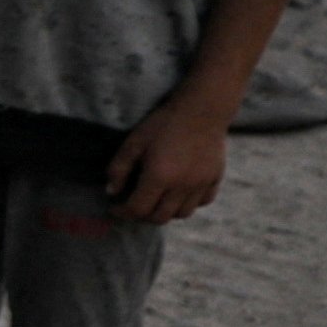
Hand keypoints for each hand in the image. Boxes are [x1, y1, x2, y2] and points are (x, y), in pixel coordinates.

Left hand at [109, 95, 229, 221]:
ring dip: (166, 212)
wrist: (202, 109)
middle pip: (160, 217)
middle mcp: (182, 186)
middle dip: (142, 216)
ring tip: (156, 201)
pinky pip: (202, 202)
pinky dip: (188, 203)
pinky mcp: (215, 178)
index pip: (138, 209)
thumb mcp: (134, 142)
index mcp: (159, 177)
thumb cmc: (163, 124)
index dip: (122, 213)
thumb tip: (111, 192)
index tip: (115, 208)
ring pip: (182, 214)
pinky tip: (179, 194)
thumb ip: (119, 168)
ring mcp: (201, 184)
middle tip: (133, 206)